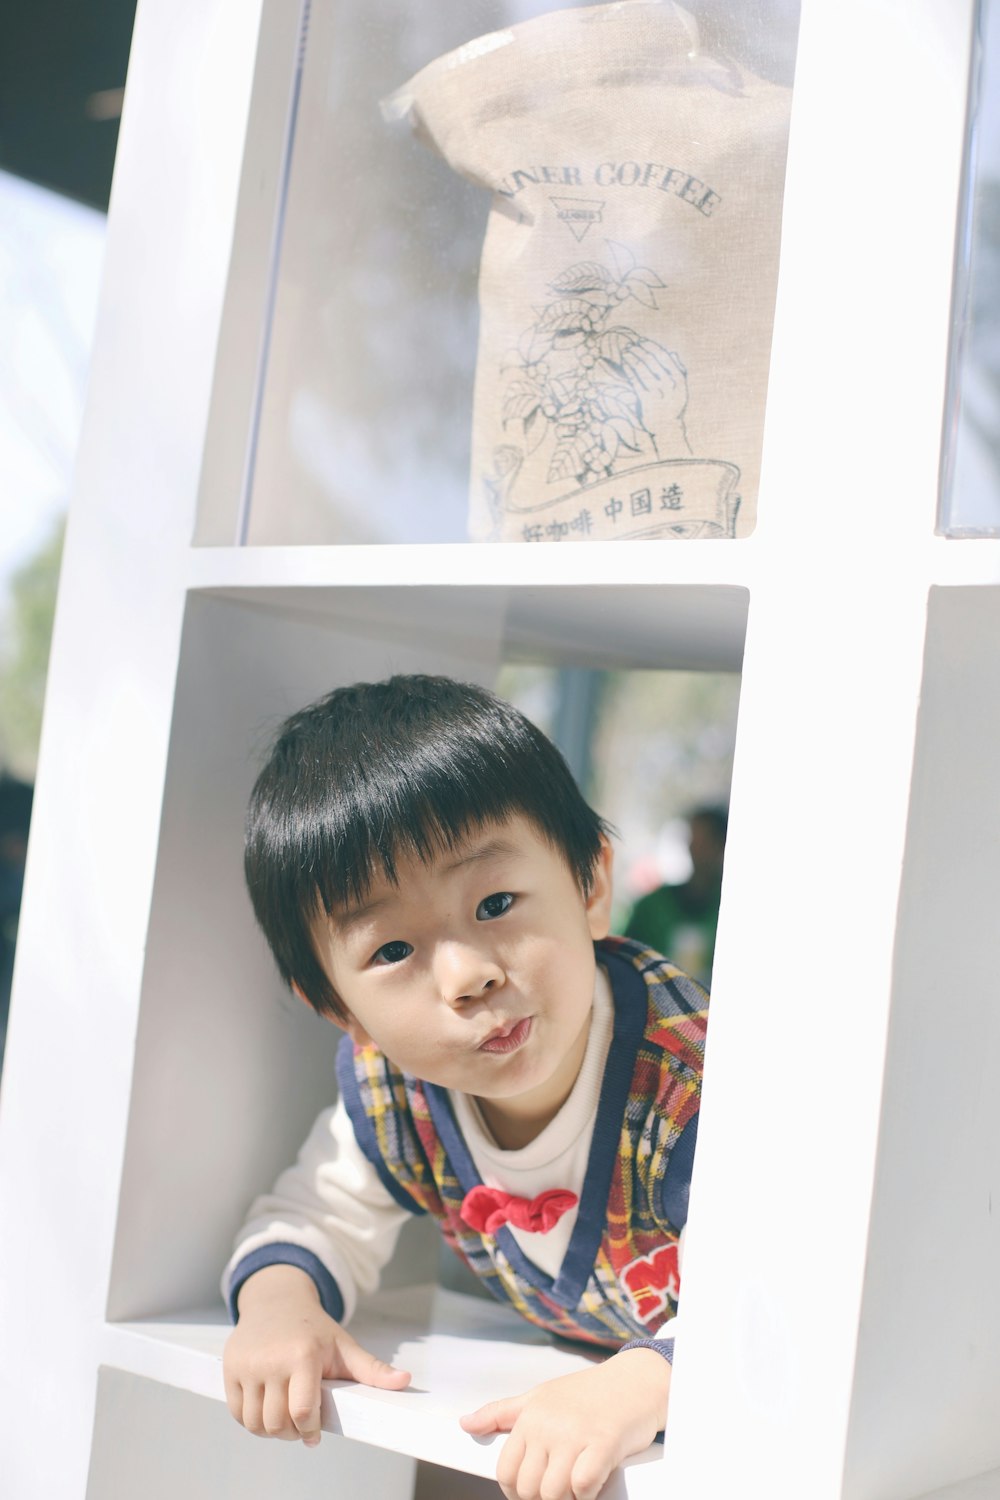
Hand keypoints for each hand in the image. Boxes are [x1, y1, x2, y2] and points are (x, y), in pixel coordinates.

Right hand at [223, 1264, 409, 1446]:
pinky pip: (237, 1413)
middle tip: (300, 1428)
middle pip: (277, 1423)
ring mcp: (247, 1364)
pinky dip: (251, 1421)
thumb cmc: (313, 1329)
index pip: (301, 1411)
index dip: (309, 1431)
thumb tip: (406, 1381)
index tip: (314, 1436)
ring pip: (255, 1423)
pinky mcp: (229, 1368)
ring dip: (270, 1431)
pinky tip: (266, 1411)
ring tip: (284, 1421)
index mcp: (302, 1354)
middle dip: (291, 1434)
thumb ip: (372, 1369)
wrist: (275, 1301)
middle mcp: (271, 1359)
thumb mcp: (344, 1345)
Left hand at [460, 1347, 670, 1499]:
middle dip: (543, 1498)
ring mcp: (575, 1435)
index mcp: (530, 1417)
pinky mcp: (603, 1444)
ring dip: (567, 1499)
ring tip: (577, 1484)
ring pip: (553, 1493)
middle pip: (529, 1489)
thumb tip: (465, 1424)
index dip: (516, 1491)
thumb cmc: (586, 1392)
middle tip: (560, 1488)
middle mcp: (548, 1426)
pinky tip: (594, 1481)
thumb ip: (501, 1413)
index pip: (506, 1471)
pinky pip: (583, 1487)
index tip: (531, 1492)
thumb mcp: (539, 1396)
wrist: (634, 1380)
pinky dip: (587, 1494)